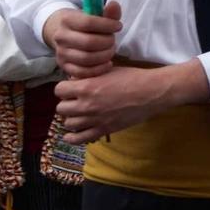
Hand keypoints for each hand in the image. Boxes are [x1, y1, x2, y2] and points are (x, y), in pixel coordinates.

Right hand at [43, 1, 122, 77]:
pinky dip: (99, 70)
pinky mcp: (64, 67)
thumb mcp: (95, 15)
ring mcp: (61, 53)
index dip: (107, 25)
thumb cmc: (86, 25)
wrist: (67, 35)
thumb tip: (114, 5)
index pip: (88, 23)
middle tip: (113, 40)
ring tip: (111, 50)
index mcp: (67, 20)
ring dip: (105, 55)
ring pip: (87, 59)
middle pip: (89, 42)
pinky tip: (107, 63)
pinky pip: (83, 73)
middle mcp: (61, 37)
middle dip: (107, 42)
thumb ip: (108, 13)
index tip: (118, 26)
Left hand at [53, 65, 170, 142]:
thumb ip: (89, 76)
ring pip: (68, 123)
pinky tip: (70, 135)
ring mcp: (94, 119)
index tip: (70, 88)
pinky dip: (72, 138)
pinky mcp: (103, 130)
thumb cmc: (131, 77)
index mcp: (86, 87)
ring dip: (72, 118)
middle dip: (67, 103)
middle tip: (75, 101)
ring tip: (79, 114)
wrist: (151, 92)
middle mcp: (86, 105)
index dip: (64, 88)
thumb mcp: (107, 70)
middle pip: (61, 108)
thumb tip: (74, 81)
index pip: (59, 90)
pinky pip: (79, 138)